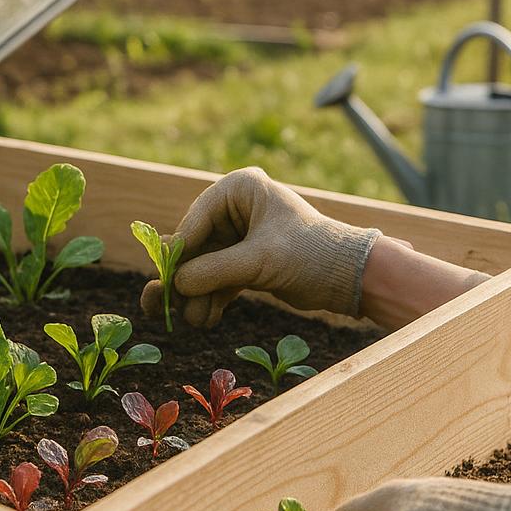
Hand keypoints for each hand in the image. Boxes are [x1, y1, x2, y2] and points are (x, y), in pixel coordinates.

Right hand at [140, 167, 381, 323]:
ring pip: (203, 267)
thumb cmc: (313, 255)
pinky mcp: (245, 262)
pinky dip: (210, 299)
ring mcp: (239, 236)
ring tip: (195, 320)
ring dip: (197, 295)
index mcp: (239, 189)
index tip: (164, 281)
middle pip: (194, 246)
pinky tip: (205, 319)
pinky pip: (217, 279)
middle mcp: (235, 208)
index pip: (195, 221)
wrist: (352, 278)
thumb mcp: (260, 260)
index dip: (178, 253)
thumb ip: (214, 270)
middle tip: (159, 304)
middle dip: (184, 280)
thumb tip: (175, 285)